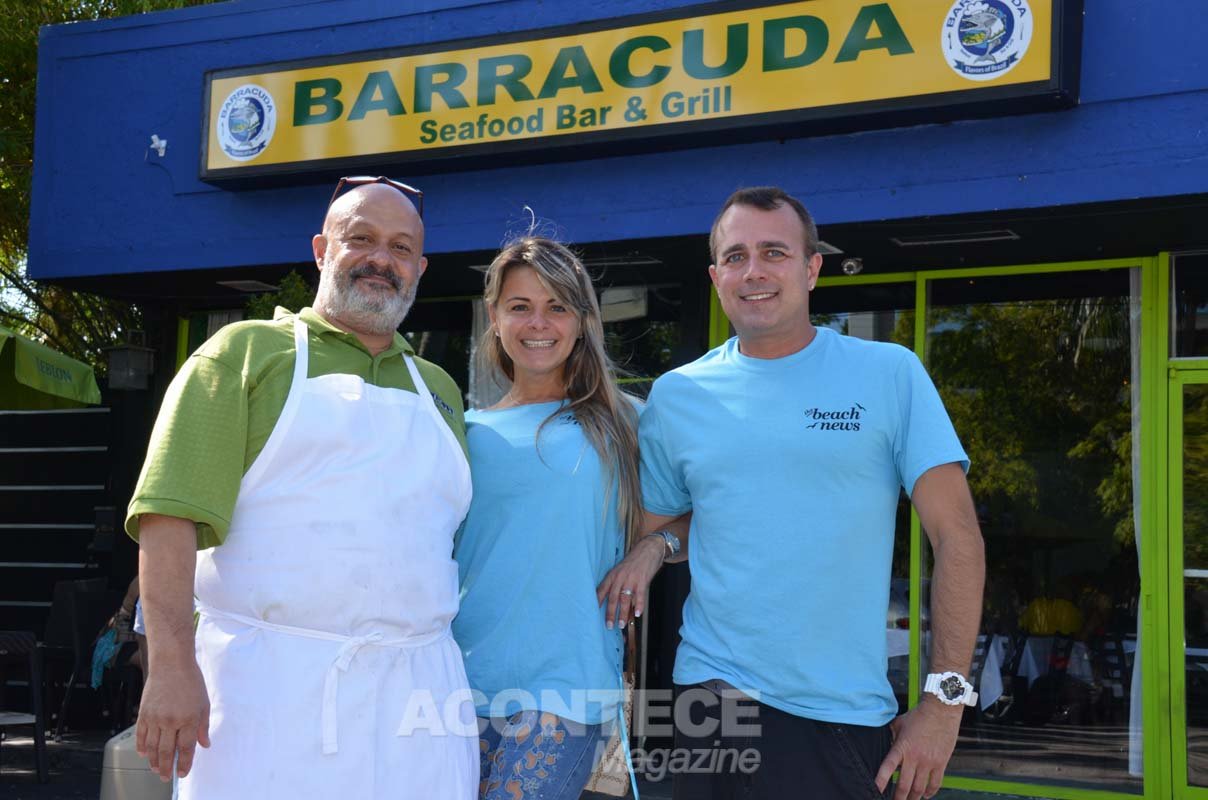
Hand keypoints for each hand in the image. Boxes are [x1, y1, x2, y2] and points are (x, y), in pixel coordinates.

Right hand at [136, 660, 210, 780]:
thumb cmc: (191, 681)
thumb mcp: (204, 703)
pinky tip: (144, 754)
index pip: (186, 748)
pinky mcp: (144, 713)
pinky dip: (142, 746)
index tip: (183, 773)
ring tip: (157, 770)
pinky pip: (141, 735)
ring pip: (152, 747)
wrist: (171, 664)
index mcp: (188, 719)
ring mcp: (155, 718)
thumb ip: (203, 726)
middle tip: (167, 777)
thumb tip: (205, 745)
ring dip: (154, 761)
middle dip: (168, 768)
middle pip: (167, 752)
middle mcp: (170, 721)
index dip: (185, 763)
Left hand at [596, 534, 664, 628]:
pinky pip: (640, 595)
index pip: (602, 590)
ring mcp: (631, 579)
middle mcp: (620, 577)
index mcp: (612, 575)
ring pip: (625, 599)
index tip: (592, 615)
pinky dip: (639, 605)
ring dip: (623, 613)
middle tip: (609, 626)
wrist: (647, 550)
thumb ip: (615, 583)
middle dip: (610, 613)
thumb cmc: (633, 562)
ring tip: (622, 624)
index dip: (597, 603)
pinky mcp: (642, 580)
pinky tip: (638, 614)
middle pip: (613, 598)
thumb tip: (612, 601)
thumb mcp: (620, 570)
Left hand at [875, 698, 961, 799]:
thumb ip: (892, 736)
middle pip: (904, 785)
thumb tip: (887, 743)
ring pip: (919, 788)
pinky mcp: (941, 763)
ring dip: (913, 797)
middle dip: (898, 797)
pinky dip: (930, 792)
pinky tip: (926, 795)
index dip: (881, 781)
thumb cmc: (919, 715)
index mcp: (901, 747)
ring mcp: (928, 762)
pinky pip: (935, 783)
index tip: (875, 791)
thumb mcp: (899, 723)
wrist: (941, 710)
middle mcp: (914, 757)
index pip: (887, 768)